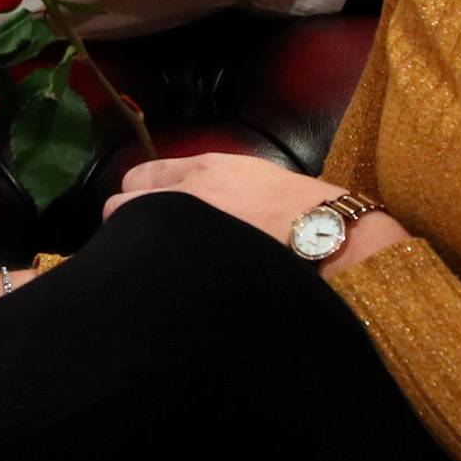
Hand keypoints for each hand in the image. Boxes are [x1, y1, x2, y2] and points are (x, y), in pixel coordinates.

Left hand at [104, 153, 409, 270]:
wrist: (340, 240)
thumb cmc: (316, 215)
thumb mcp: (263, 182)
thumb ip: (225, 190)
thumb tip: (207, 209)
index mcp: (207, 168)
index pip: (141, 175)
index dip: (139, 199)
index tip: (148, 219)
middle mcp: (187, 192)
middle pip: (120, 205)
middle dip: (127, 226)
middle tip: (150, 251)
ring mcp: (188, 227)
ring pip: (128, 236)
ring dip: (135, 252)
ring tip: (158, 273)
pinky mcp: (192, 265)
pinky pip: (151, 271)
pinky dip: (151, 278)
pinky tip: (167, 292)